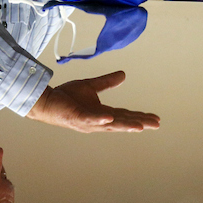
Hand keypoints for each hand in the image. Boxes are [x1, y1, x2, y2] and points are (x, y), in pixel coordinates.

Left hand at [27, 71, 160, 131]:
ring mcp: (88, 121)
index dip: (140, 117)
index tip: (155, 119)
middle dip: (140, 123)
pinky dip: (100, 119)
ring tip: (140, 127)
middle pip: (123, 121)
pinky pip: (90, 119)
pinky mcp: (76, 118)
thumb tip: (123, 75)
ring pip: (110, 124)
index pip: (125, 115)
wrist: (46, 100)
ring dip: (125, 126)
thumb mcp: (91, 86)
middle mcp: (98, 120)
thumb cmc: (66, 96)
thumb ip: (107, 82)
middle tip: (156, 124)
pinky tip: (111, 118)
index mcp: (102, 113)